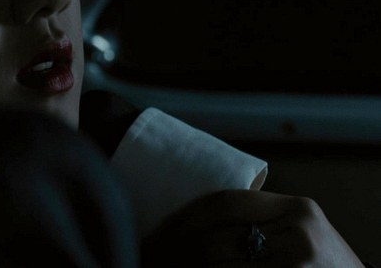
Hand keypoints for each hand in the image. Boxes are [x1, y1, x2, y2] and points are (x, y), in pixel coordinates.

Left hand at [141, 189, 363, 266]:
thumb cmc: (317, 263)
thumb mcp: (295, 231)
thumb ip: (257, 220)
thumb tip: (184, 224)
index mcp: (297, 209)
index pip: (223, 202)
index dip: (182, 219)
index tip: (154, 232)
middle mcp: (300, 236)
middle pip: (214, 241)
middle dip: (174, 253)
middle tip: (148, 258)